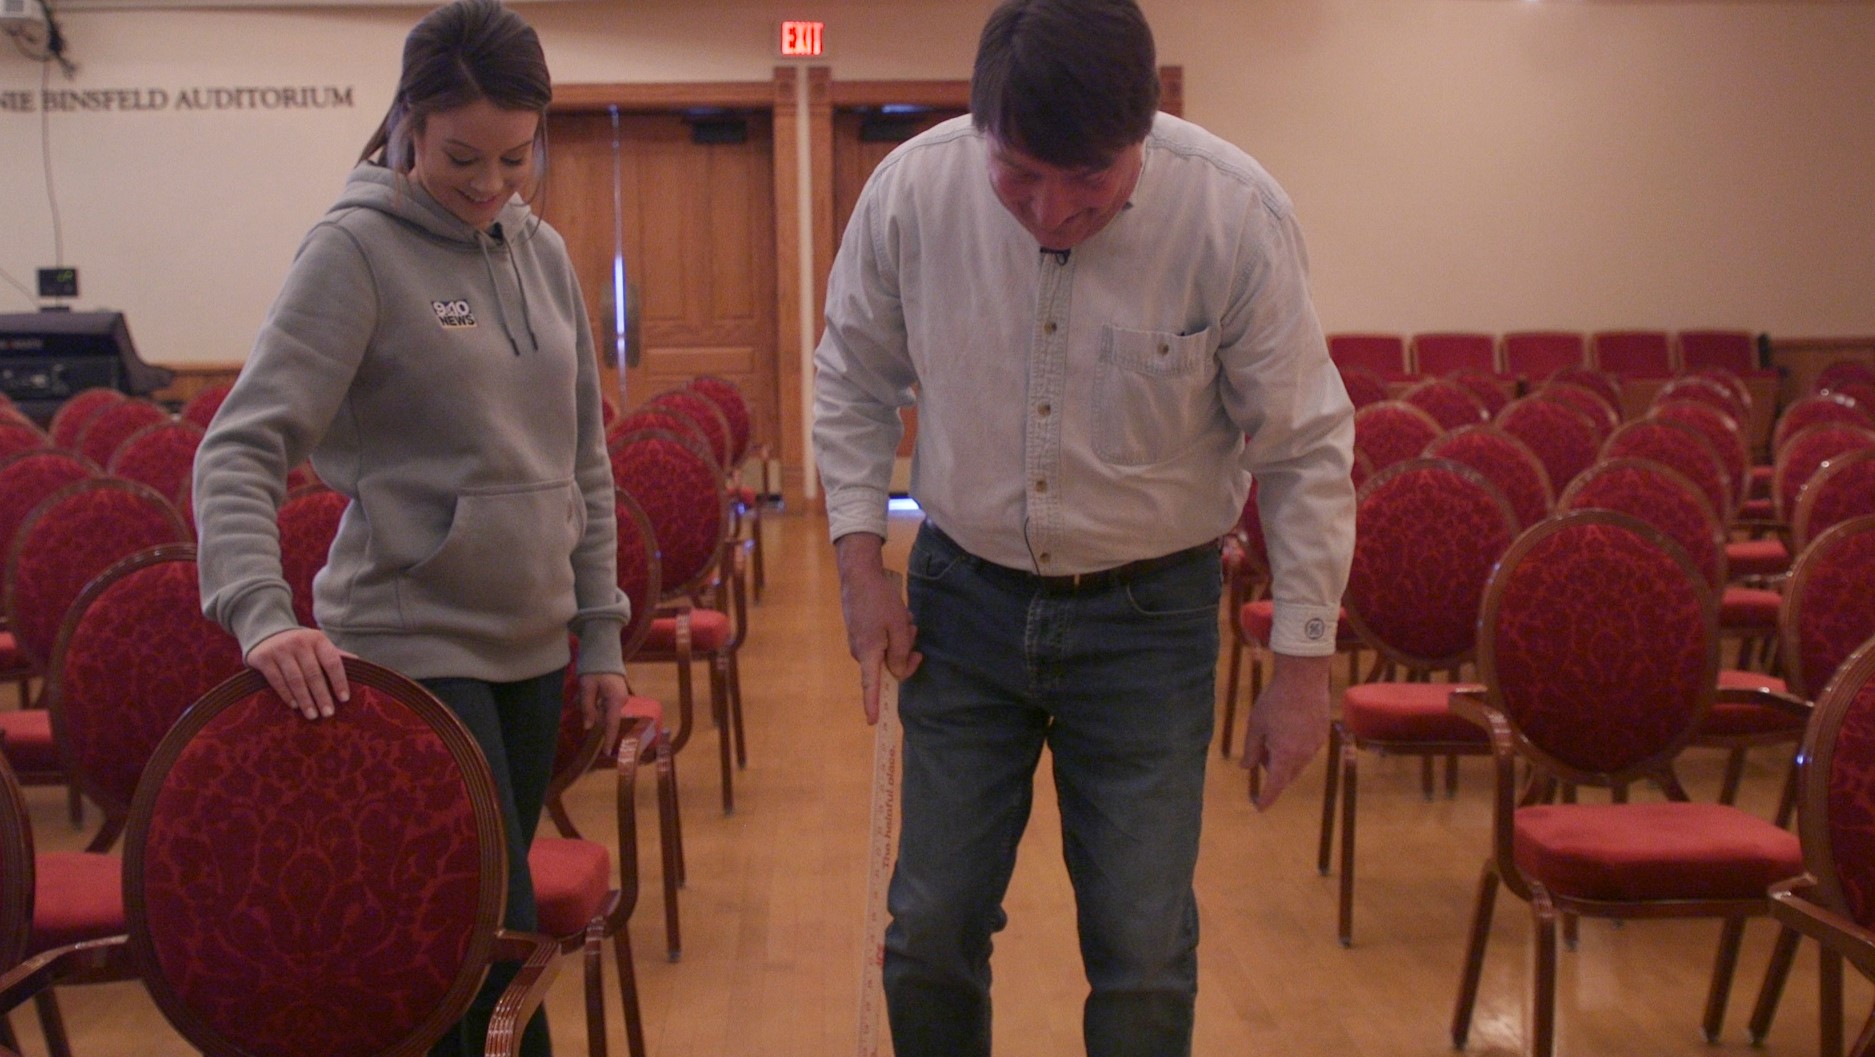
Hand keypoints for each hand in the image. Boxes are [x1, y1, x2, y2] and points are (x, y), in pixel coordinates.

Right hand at [246, 627, 351, 720]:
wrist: (267, 632)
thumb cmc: (300, 645)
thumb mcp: (317, 645)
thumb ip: (334, 654)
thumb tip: (359, 663)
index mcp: (317, 639)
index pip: (332, 662)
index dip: (339, 681)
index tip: (344, 699)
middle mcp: (299, 642)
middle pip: (314, 674)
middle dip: (322, 696)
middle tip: (328, 714)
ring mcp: (280, 650)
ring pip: (295, 679)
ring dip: (305, 699)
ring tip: (313, 715)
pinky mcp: (263, 658)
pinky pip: (276, 680)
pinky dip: (286, 694)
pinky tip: (295, 706)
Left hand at [579, 671, 627, 755]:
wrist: (604, 652)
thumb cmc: (595, 669)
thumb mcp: (587, 688)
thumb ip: (588, 708)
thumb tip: (588, 727)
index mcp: (615, 701)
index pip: (611, 724)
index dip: (608, 739)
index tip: (606, 753)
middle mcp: (621, 701)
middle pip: (604, 717)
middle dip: (591, 713)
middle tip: (582, 696)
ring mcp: (620, 697)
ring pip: (603, 710)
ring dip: (592, 706)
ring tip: (584, 691)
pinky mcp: (617, 694)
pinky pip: (604, 704)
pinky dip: (595, 701)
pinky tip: (589, 691)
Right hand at [834, 533, 921, 724]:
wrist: (858, 575)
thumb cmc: (879, 600)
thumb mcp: (897, 626)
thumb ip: (901, 653)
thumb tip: (898, 672)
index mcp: (869, 653)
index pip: (871, 685)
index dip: (873, 704)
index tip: (873, 721)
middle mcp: (860, 652)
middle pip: (888, 665)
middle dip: (905, 650)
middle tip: (913, 629)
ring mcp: (859, 642)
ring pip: (888, 649)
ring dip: (900, 636)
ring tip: (903, 616)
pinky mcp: (860, 632)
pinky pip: (882, 639)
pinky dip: (892, 630)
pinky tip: (895, 613)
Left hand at [1242, 652, 1332, 810]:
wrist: (1304, 678)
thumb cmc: (1275, 701)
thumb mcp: (1256, 726)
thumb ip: (1251, 750)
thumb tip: (1246, 767)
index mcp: (1285, 755)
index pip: (1275, 785)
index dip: (1266, 798)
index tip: (1259, 807)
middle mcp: (1303, 755)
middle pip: (1287, 776)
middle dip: (1272, 773)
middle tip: (1260, 753)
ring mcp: (1316, 746)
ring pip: (1298, 764)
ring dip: (1284, 760)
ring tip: (1272, 736)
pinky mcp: (1322, 735)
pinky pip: (1307, 752)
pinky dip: (1295, 750)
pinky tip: (1287, 729)